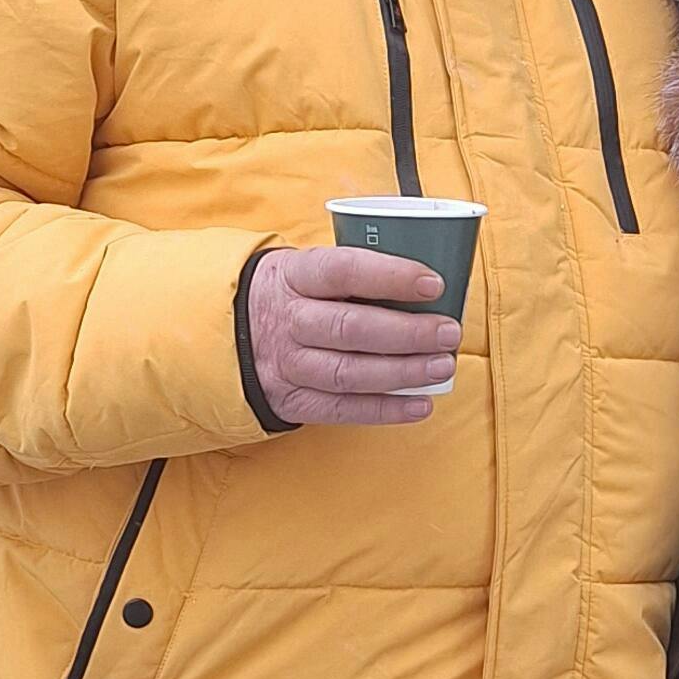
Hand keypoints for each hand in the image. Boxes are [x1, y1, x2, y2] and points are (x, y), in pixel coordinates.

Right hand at [245, 246, 461, 426]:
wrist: (229, 332)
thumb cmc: (292, 294)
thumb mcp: (307, 268)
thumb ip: (355, 274)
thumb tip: (429, 285)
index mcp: (294, 276)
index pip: (344, 271)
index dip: (391, 277)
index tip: (433, 284)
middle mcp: (289, 320)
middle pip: (351, 327)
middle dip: (408, 332)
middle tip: (448, 332)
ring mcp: (288, 364)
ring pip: (349, 372)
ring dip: (403, 372)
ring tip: (442, 366)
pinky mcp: (293, 399)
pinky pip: (342, 409)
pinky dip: (385, 410)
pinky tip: (420, 404)